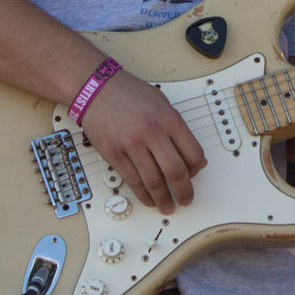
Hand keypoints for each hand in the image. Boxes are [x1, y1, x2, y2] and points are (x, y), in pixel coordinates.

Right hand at [77, 71, 206, 214]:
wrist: (96, 89)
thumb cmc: (130, 94)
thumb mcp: (162, 104)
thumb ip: (178, 130)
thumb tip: (195, 157)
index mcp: (169, 119)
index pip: (193, 153)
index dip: (197, 170)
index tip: (195, 176)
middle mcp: (152, 132)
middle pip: (175, 171)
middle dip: (183, 191)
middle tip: (185, 199)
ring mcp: (132, 144)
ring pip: (153, 181)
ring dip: (163, 198)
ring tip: (167, 205)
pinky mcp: (114, 154)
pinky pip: (133, 181)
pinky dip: (143, 195)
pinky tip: (149, 199)